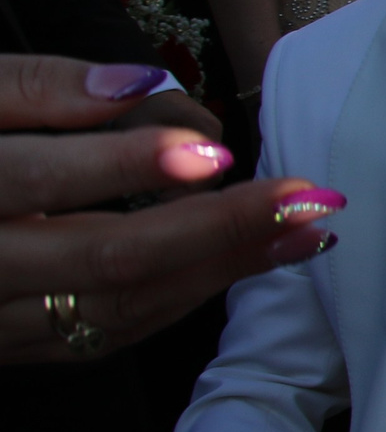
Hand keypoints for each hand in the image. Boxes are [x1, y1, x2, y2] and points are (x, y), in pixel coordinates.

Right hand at [0, 56, 338, 362]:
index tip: (213, 145)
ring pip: (117, 308)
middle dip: (218, 229)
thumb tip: (137, 84)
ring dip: (221, 271)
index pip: (41, 181)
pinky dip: (182, 299)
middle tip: (309, 197)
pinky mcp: (9, 348)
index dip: (127, 163)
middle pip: (105, 258)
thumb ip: (32, 87)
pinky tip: (242, 263)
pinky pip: (105, 335)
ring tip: (303, 230)